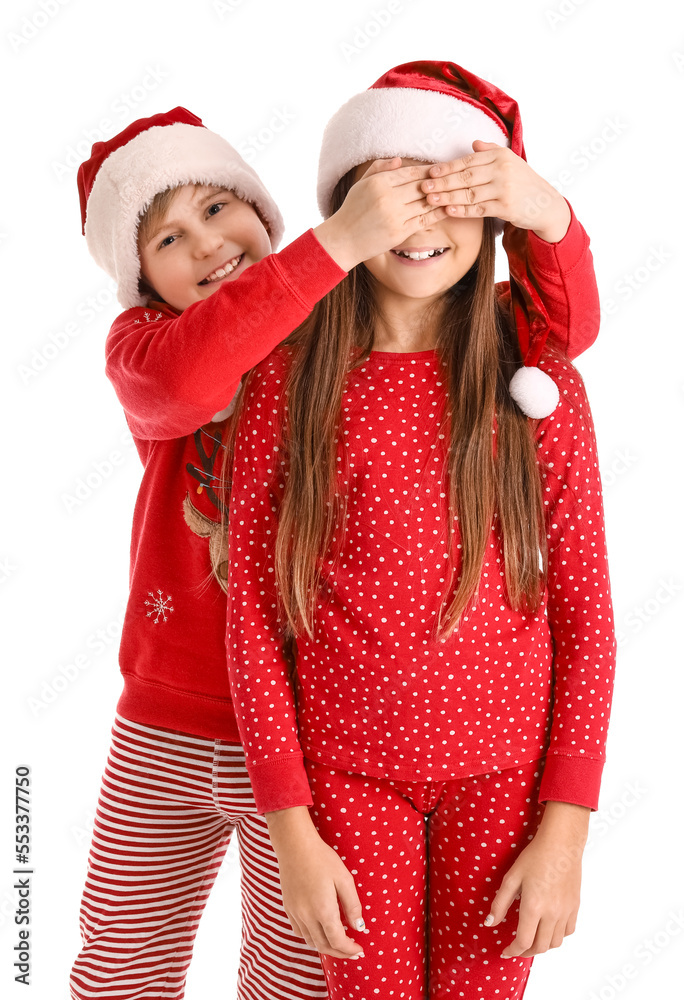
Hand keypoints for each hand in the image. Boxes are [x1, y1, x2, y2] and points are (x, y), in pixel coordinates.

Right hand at [267, 806, 367, 958]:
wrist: (295, 845)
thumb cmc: (322, 859)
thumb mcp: (344, 879)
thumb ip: (353, 905)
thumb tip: (359, 927)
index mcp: (323, 910)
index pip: (338, 941)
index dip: (350, 950)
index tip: (359, 949)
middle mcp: (307, 916)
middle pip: (324, 946)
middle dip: (340, 953)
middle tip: (352, 952)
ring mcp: (295, 913)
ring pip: (310, 941)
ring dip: (325, 947)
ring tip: (338, 944)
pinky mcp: (288, 908)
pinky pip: (299, 932)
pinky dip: (311, 938)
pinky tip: (319, 931)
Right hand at [314, 158, 449, 270]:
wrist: (343, 240)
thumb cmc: (352, 211)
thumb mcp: (361, 184)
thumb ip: (380, 168)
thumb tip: (400, 160)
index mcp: (379, 182)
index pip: (411, 171)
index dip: (428, 169)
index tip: (440, 167)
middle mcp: (388, 197)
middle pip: (421, 185)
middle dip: (439, 181)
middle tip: (454, 177)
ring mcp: (395, 215)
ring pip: (425, 201)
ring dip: (441, 196)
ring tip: (454, 191)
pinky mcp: (400, 232)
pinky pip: (424, 219)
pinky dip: (438, 213)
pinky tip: (447, 208)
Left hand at [420, 140, 570, 241]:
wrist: (545, 204)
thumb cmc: (523, 182)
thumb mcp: (510, 162)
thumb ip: (490, 152)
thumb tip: (473, 144)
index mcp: (500, 156)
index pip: (468, 161)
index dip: (448, 167)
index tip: (430, 171)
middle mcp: (503, 170)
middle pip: (466, 176)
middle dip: (443, 182)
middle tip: (424, 186)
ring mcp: (505, 189)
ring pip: (470, 193)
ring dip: (448, 197)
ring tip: (430, 199)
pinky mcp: (507, 208)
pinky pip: (479, 209)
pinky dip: (462, 210)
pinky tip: (448, 210)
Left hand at [484, 801, 589, 957]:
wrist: (561, 844)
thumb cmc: (535, 856)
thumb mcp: (511, 877)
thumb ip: (500, 903)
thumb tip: (490, 923)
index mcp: (533, 907)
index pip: (523, 942)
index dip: (512, 951)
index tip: (505, 951)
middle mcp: (552, 914)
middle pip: (540, 946)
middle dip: (526, 952)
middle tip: (516, 948)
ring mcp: (566, 911)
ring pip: (555, 943)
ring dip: (542, 946)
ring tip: (531, 940)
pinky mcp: (575, 906)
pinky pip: (568, 931)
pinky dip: (557, 936)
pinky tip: (548, 928)